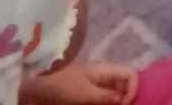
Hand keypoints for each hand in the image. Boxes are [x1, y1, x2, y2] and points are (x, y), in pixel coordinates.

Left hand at [22, 61, 137, 104]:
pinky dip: (105, 102)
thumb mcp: (85, 93)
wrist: (38, 83)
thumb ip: (106, 96)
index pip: (130, 74)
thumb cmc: (63, 85)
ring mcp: (94, 80)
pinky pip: (102, 94)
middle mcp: (103, 73)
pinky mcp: (85, 88)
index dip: (133, 89)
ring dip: (115, 101)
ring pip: (114, 90)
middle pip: (124, 82)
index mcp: (105, 69)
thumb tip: (123, 99)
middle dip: (126, 97)